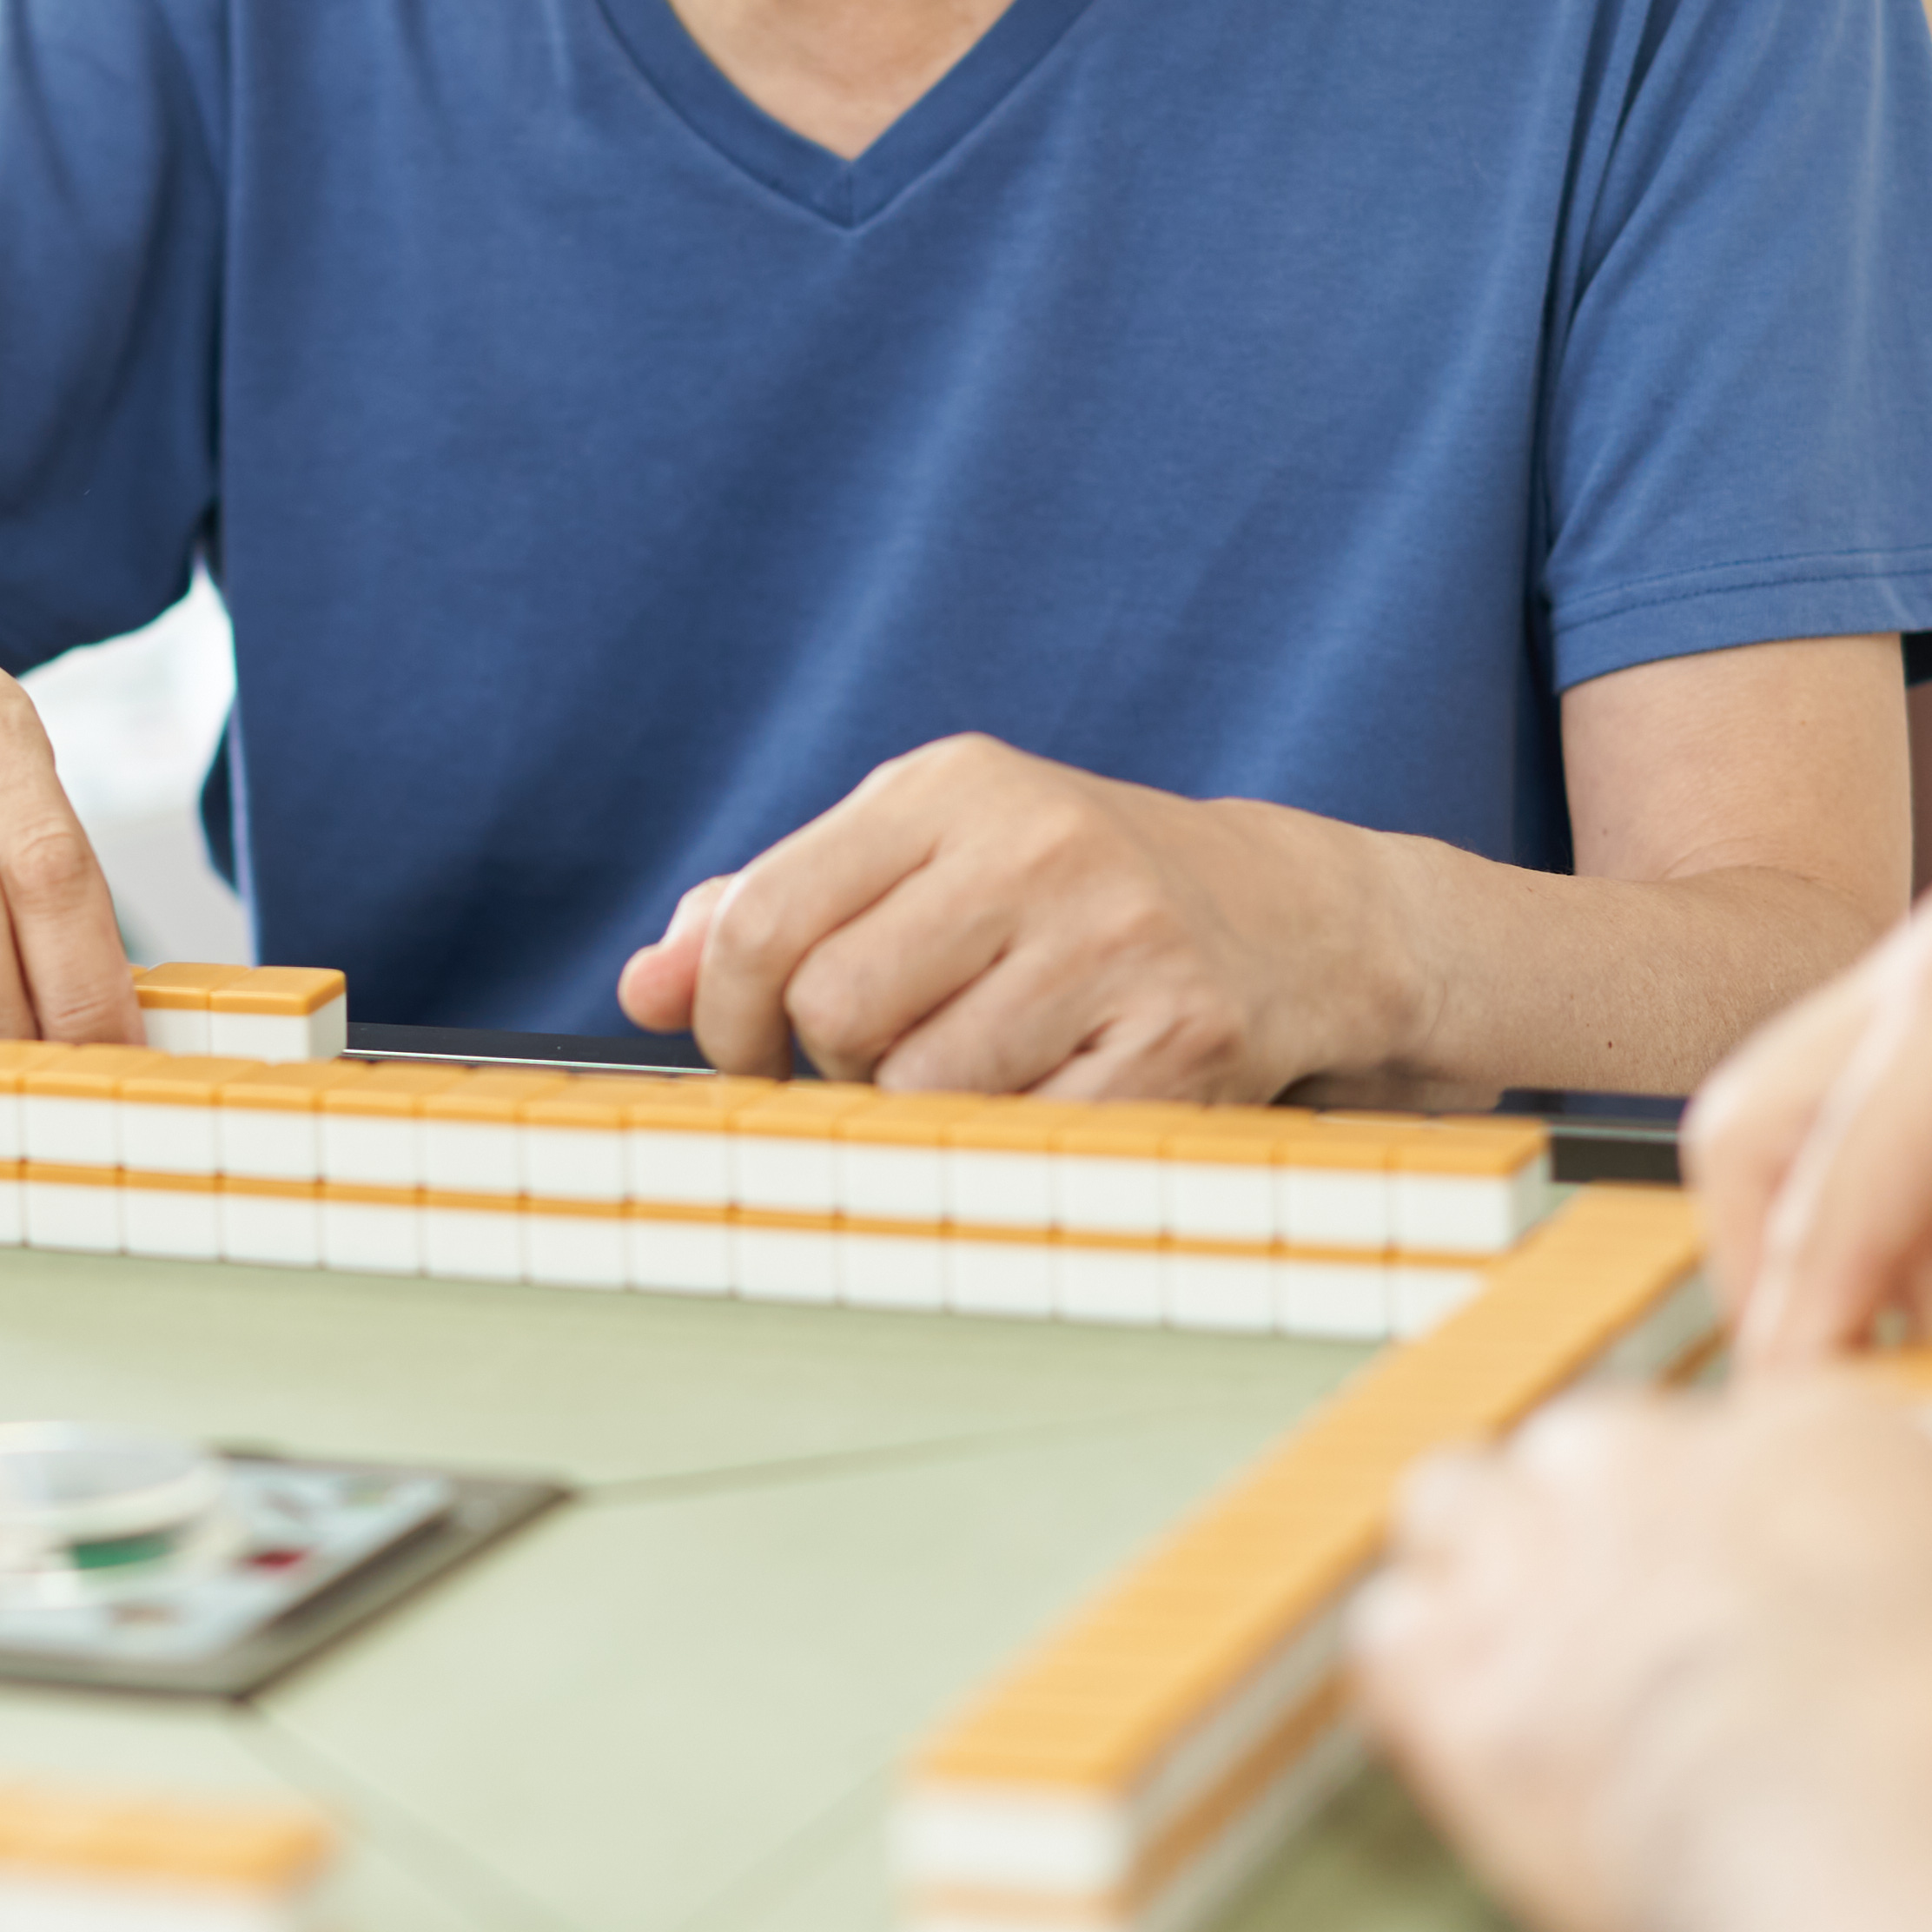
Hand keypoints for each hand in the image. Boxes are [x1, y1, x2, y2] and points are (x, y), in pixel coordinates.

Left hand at [613, 735, 1385, 1092]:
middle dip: (832, 1065)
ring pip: (921, 1090)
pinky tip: (1044, 1099)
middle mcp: (1036, 847)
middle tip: (881, 1061)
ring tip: (976, 1070)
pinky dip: (1004, 1145)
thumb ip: (770, 910)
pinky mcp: (1180, 1039)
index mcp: (950, 786)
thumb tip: (644, 987)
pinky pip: (1021, 1138)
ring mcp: (1117, 943)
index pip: (767, 919)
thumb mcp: (918, 862)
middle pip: (834, 1012)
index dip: (727, 1016)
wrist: (1287, 919)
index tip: (750, 1055)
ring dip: (920, 1112)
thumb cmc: (1058, 899)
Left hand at [1352, 1380, 1931, 1931]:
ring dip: (1489, 1570)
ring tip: (1537, 1635)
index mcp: (1815, 1434)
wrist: (1900, 1831)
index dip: (1756, 1511)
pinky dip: (1425, 1678)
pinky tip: (1466, 1716)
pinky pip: (1396, 1637)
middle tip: (1653, 1610)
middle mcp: (1654, 1465)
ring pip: (1459, 1507)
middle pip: (1588, 1450)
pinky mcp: (1453, 1675)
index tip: (1775, 1572)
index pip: (1752, 1430)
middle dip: (1609, 1525)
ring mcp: (1537, 1560)